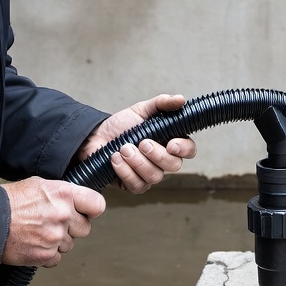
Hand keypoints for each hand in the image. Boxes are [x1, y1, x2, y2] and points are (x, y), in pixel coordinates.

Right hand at [0, 177, 105, 266]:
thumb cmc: (9, 201)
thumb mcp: (39, 185)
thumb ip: (61, 193)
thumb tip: (75, 201)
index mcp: (64, 194)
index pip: (97, 205)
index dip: (91, 210)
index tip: (85, 213)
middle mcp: (63, 215)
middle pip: (85, 228)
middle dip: (72, 228)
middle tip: (53, 224)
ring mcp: (55, 237)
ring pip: (69, 244)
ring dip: (57, 242)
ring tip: (37, 232)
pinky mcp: (45, 255)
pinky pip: (56, 259)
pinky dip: (46, 255)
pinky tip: (33, 244)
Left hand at [76, 94, 196, 193]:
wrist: (96, 136)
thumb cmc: (122, 125)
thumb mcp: (141, 110)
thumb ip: (162, 103)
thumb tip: (181, 100)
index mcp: (169, 142)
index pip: (188, 150)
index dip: (184, 149)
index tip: (171, 144)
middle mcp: (162, 161)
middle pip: (174, 166)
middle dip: (157, 154)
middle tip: (141, 142)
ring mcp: (149, 175)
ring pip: (155, 176)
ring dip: (138, 162)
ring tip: (123, 148)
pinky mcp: (133, 185)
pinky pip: (137, 185)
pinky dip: (125, 172)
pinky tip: (115, 159)